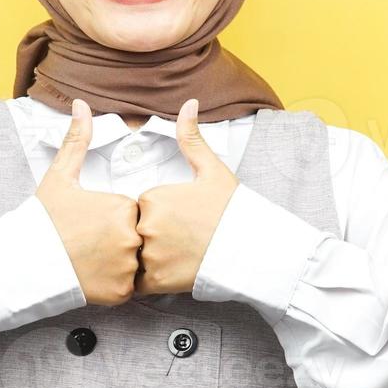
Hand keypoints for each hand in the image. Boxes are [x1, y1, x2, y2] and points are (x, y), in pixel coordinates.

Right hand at [35, 98, 141, 305]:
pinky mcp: (120, 292)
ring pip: (136, 263)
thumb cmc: (42, 219)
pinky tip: (92, 276)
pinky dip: (114, 284)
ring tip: (90, 261)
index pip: (132, 212)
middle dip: (117, 241)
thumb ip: (77, 140)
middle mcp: (130, 237)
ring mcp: (127, 267)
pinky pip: (127, 287)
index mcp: (123, 207)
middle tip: (89, 244)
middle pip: (136, 237)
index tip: (90, 224)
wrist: (22, 262)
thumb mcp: (60, 176)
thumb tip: (82, 105)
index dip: (111, 218)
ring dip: (119, 264)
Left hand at [134, 98, 239, 296]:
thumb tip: (189, 104)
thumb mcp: (212, 170)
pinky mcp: (157, 280)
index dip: (158, 215)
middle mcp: (146, 226)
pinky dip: (149, 281)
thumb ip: (191, 138)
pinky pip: (138, 283)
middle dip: (149, 238)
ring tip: (175, 260)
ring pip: (133, 259)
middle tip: (178, 243)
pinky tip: (171, 275)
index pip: (140, 207)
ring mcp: (150, 255)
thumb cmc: (234, 210)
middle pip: (134, 232)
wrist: (254, 249)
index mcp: (153, 198)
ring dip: (146, 261)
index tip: (179, 221)